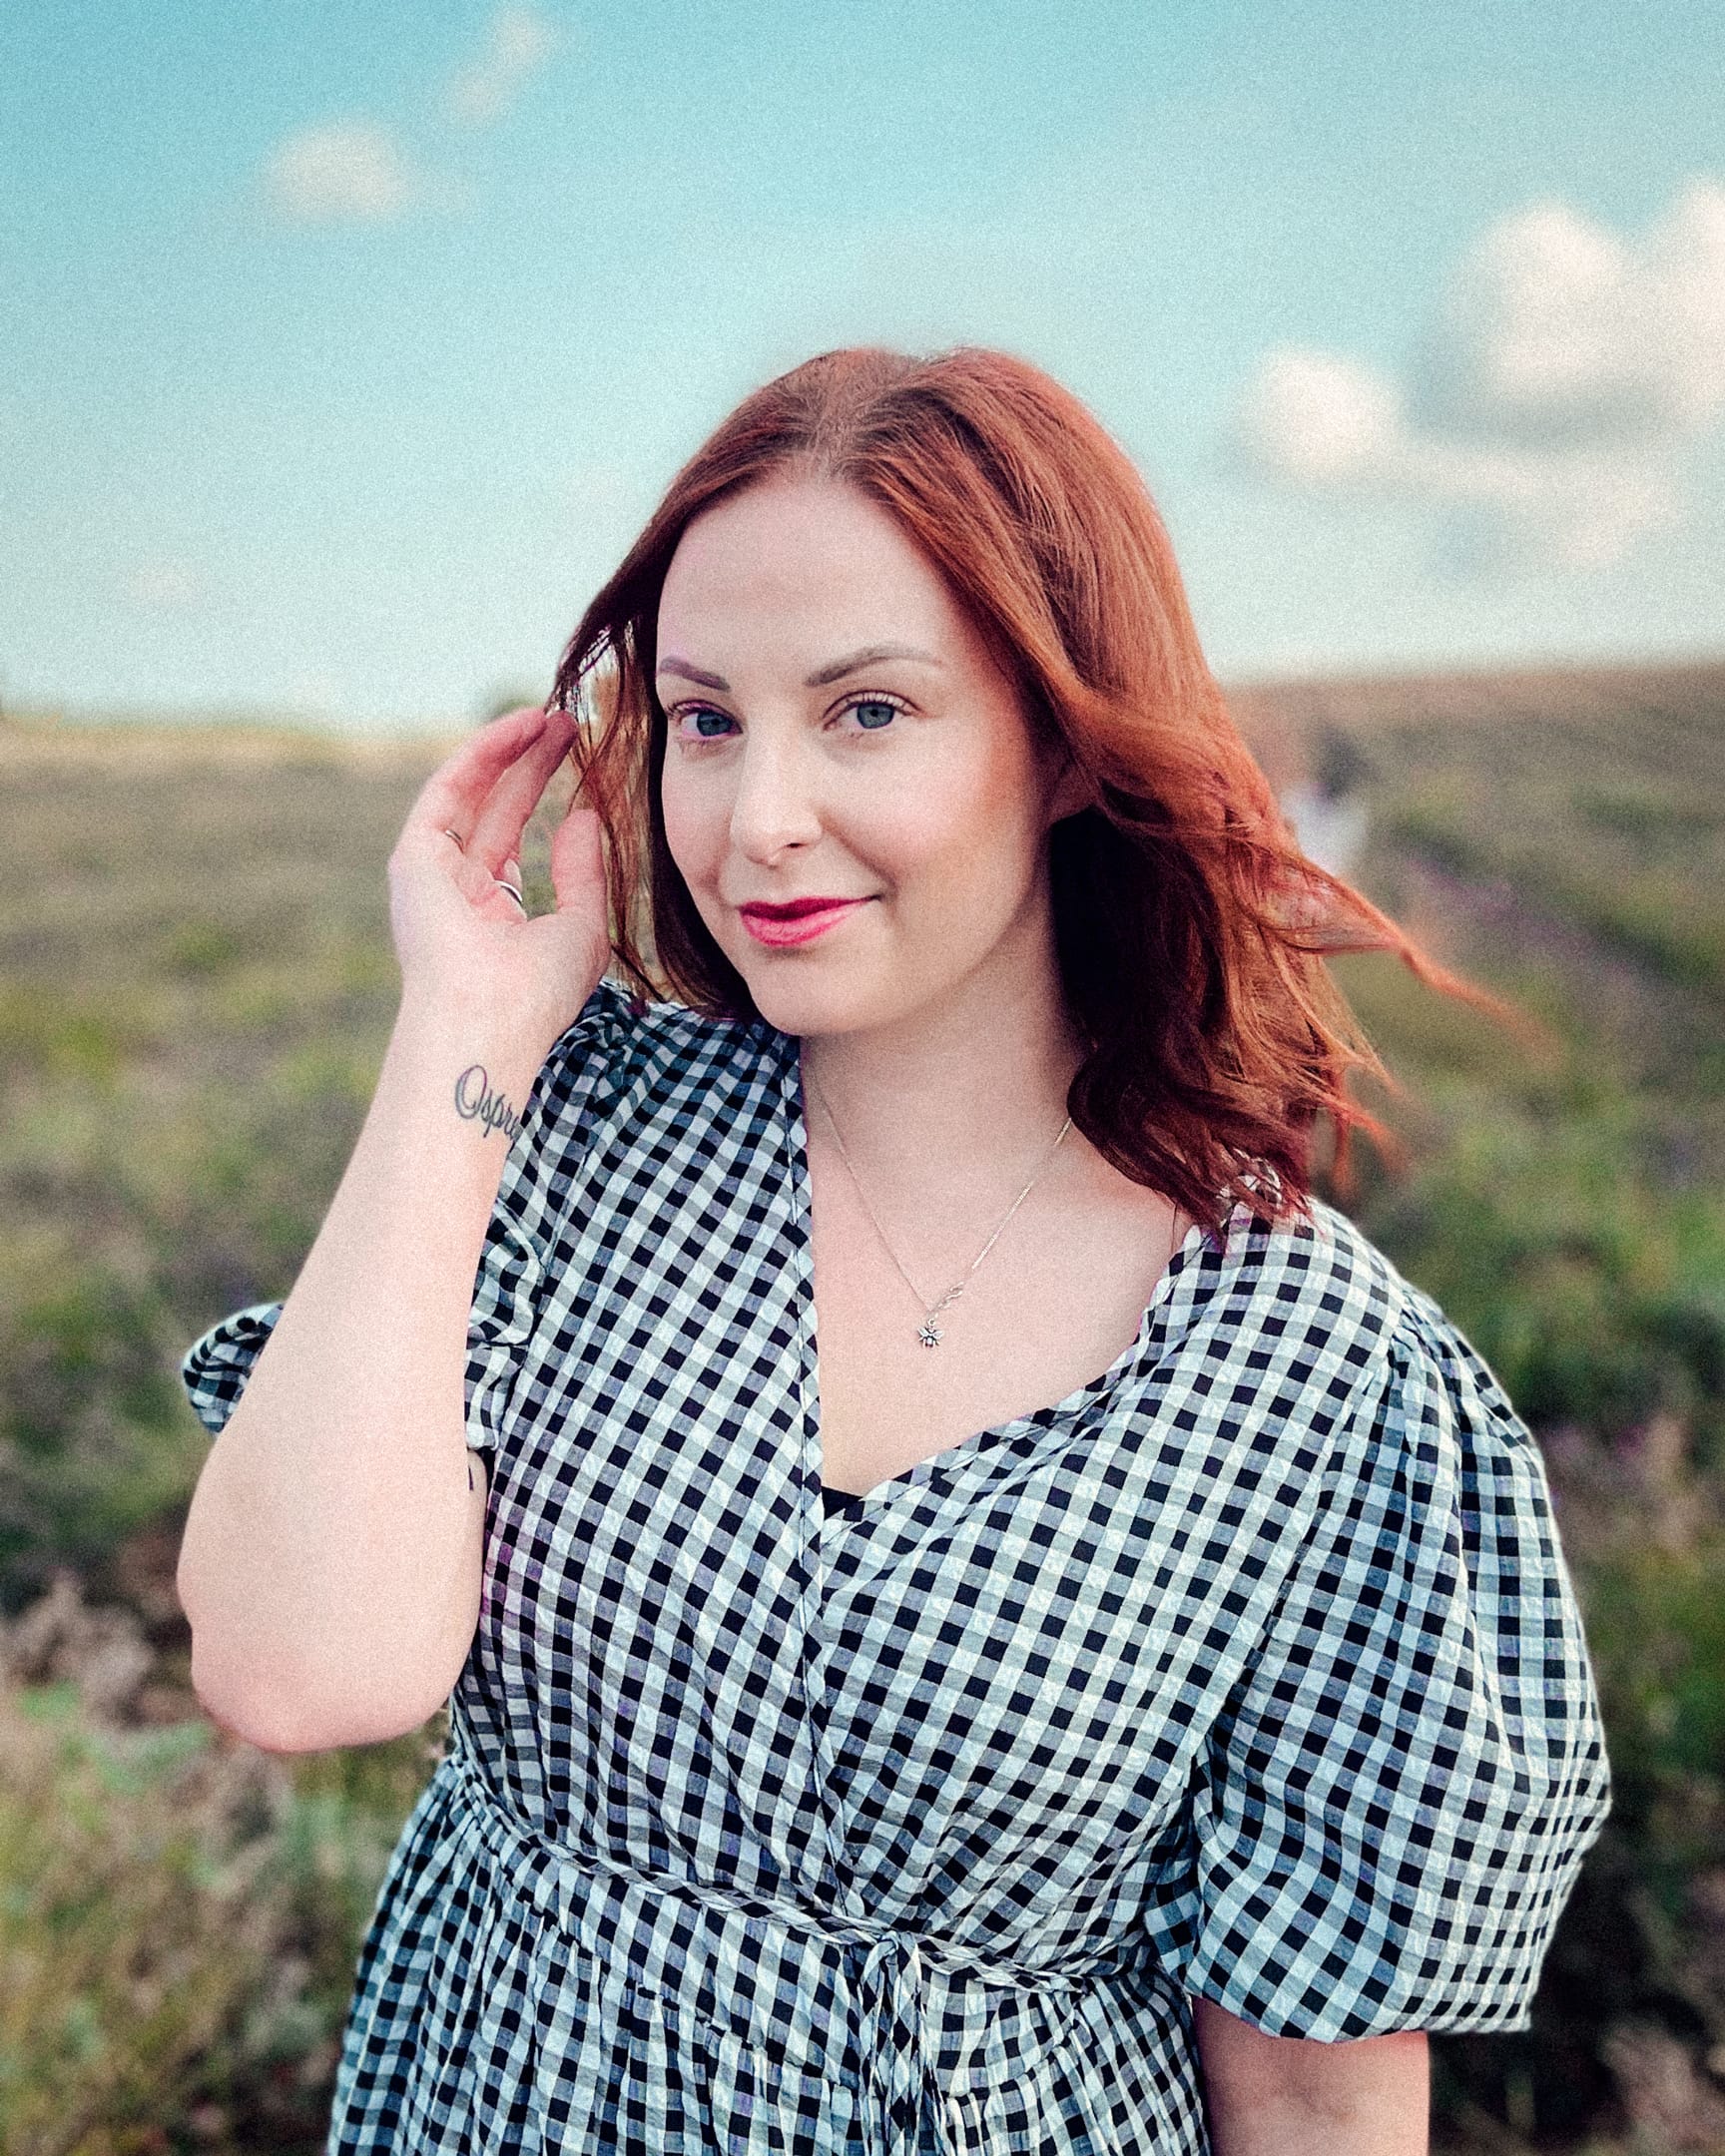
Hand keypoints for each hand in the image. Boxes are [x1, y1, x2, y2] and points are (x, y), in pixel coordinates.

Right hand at [387, 704, 611, 1064]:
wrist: (492, 1018)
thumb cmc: (538, 992)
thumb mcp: (581, 927)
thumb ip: (583, 872)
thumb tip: (584, 815)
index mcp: (489, 913)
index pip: (513, 836)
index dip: (542, 793)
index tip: (578, 757)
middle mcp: (455, 890)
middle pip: (494, 808)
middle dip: (530, 765)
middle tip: (568, 724)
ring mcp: (432, 873)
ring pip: (472, 794)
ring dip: (508, 751)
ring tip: (551, 716)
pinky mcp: (414, 858)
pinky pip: (449, 790)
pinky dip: (483, 754)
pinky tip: (519, 727)